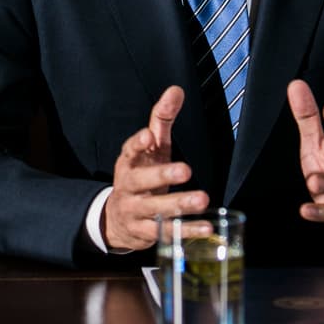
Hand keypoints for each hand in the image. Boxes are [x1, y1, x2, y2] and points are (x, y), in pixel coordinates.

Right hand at [102, 86, 209, 250]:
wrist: (117, 219)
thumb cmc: (140, 175)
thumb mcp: (151, 147)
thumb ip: (162, 119)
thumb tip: (176, 90)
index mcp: (128, 163)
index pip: (129, 150)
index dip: (137, 144)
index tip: (149, 136)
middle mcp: (128, 187)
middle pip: (140, 181)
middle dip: (161, 176)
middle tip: (185, 170)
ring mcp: (135, 211)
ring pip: (155, 209)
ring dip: (179, 205)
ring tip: (202, 199)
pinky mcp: (146, 233)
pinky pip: (166, 232)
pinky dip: (187, 231)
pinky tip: (206, 228)